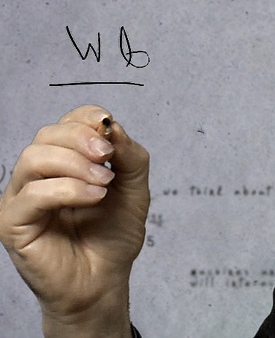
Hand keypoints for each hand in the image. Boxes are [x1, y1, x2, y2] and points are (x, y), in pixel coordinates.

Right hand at [0, 105, 149, 336]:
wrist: (104, 281)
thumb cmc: (113, 237)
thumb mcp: (135, 190)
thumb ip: (130, 157)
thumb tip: (113, 127)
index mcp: (64, 161)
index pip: (66, 122)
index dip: (87, 119)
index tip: (110, 131)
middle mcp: (38, 175)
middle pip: (46, 134)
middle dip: (81, 138)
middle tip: (108, 157)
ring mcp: (21, 198)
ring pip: (34, 158)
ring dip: (75, 164)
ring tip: (103, 182)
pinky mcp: (13, 223)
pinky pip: (32, 194)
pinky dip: (67, 189)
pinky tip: (93, 197)